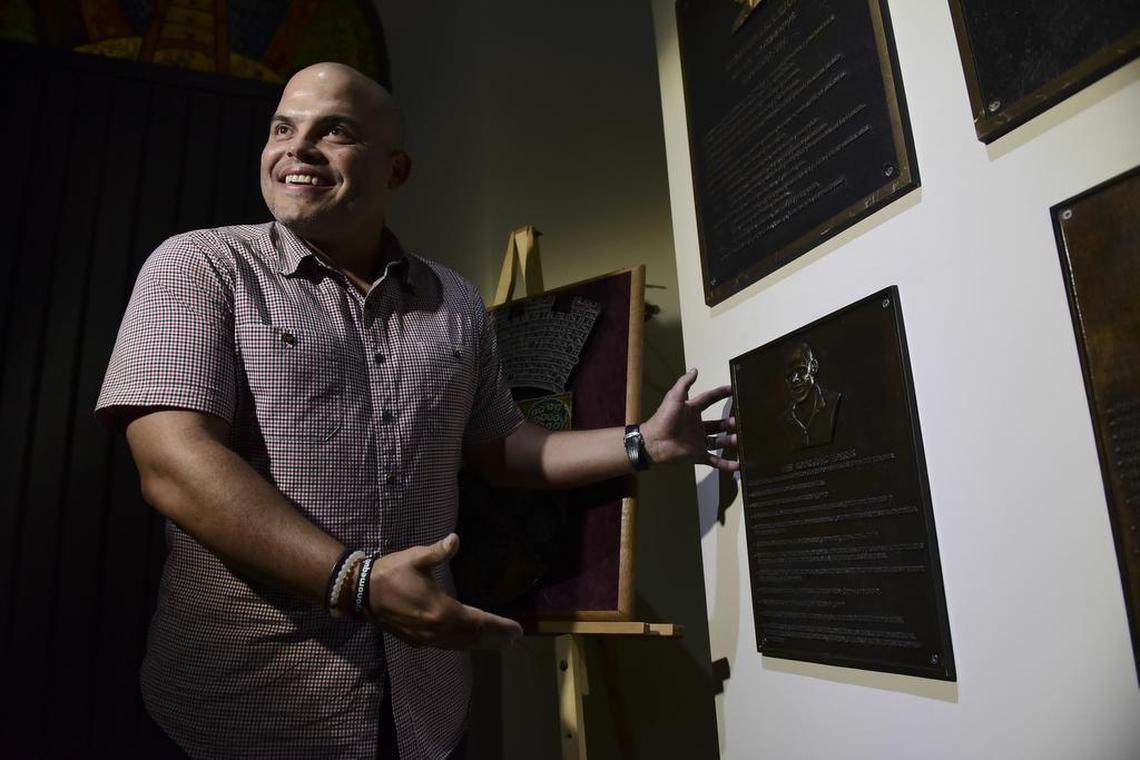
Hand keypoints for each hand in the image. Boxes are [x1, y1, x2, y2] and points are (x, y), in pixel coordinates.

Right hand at [366, 533, 522, 648]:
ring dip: (479, 644)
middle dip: (494, 638)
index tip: (517, 629)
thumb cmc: (391, 573)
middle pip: (472, 637)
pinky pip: (446, 646)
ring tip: (497, 642)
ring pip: (459, 645)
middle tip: (513, 638)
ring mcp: (426, 637)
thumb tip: (455, 539)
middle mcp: (436, 629)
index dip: (499, 626)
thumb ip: (438, 551)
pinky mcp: (416, 640)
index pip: (478, 621)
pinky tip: (467, 641)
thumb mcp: (416, 558)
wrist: (360, 592)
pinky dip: (462, 645)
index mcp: (441, 610)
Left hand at [640, 368, 738, 471]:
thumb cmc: (664, 418)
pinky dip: (726, 464)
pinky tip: (739, 465)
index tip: (734, 389)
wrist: (654, 442)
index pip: (709, 399)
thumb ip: (684, 383)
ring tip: (741, 439)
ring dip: (731, 440)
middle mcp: (697, 426)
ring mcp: (698, 441)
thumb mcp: (674, 397)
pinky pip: (715, 460)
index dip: (721, 394)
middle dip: (730, 422)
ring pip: (719, 441)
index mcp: (692, 411)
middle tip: (741, 420)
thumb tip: (695, 369)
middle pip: (718, 423)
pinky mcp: (698, 455)